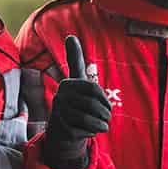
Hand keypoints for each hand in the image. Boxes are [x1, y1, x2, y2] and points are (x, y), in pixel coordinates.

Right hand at [42, 35, 110, 168]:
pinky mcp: (62, 129)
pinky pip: (86, 131)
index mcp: (68, 84)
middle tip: (106, 118)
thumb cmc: (75, 102)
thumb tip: (70, 36)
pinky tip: (90, 131)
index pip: (94, 89)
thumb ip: (74, 59)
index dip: (105, 100)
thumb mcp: (76, 80)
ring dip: (101, 124)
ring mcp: (60, 114)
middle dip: (105, 113)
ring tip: (102, 125)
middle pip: (93, 105)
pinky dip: (93, 132)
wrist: (62, 130)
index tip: (107, 107)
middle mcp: (61, 97)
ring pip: (90, 119)